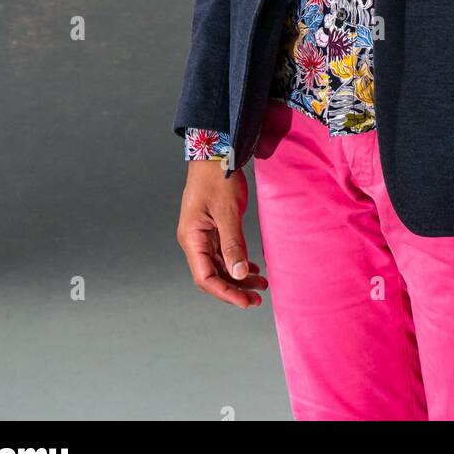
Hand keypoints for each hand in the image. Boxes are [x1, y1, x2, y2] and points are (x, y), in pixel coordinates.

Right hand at [177, 160, 268, 308]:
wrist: (214, 152)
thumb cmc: (217, 177)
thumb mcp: (228, 211)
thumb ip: (233, 244)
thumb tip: (238, 274)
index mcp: (192, 238)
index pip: (205, 277)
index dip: (225, 293)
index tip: (246, 301)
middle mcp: (194, 240)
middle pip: (212, 275)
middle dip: (234, 289)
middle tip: (258, 298)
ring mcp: (202, 235)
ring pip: (219, 265)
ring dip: (238, 277)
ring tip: (261, 285)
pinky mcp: (211, 228)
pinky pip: (223, 253)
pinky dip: (237, 262)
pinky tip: (252, 267)